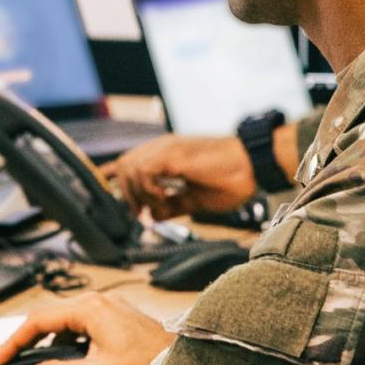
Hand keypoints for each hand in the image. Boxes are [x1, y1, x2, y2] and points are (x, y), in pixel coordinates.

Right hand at [0, 292, 173, 364]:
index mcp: (90, 309)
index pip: (38, 320)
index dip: (15, 341)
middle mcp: (99, 303)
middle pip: (52, 319)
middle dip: (31, 342)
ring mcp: (112, 310)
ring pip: (69, 324)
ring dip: (52, 345)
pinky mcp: (122, 322)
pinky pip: (85, 329)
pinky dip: (71, 346)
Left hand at [103, 134, 255, 219]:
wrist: (253, 165)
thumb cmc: (230, 180)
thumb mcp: (195, 200)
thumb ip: (172, 205)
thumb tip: (152, 217)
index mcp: (166, 155)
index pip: (129, 161)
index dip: (113, 177)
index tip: (110, 198)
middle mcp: (162, 148)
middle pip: (124, 165)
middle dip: (127, 193)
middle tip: (141, 213)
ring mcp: (167, 148)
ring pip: (130, 167)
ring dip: (139, 193)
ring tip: (159, 205)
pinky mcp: (175, 154)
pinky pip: (145, 170)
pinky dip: (149, 189)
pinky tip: (164, 198)